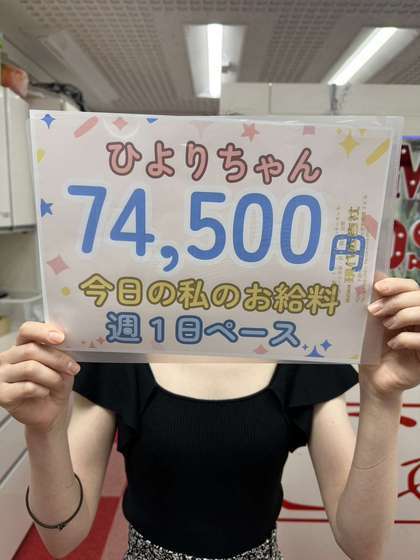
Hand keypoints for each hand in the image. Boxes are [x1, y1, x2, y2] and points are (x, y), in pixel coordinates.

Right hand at [0, 322, 79, 432]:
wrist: (51, 411)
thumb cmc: (54, 384)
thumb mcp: (61, 364)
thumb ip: (59, 351)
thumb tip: (63, 340)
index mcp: (20, 346)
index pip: (26, 330)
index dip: (43, 332)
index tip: (61, 338)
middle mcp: (7, 358)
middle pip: (31, 350)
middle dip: (57, 359)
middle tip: (72, 368)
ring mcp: (1, 376)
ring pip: (30, 368)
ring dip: (52, 376)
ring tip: (59, 383)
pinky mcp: (2, 394)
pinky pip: (27, 387)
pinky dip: (42, 390)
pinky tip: (45, 393)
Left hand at [360, 277, 419, 397]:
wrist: (373, 378)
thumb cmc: (373, 349)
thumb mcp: (371, 323)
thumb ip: (376, 301)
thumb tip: (374, 274)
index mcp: (408, 308)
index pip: (412, 287)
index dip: (397, 284)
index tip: (378, 287)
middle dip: (396, 301)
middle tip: (375, 311)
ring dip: (403, 315)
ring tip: (385, 325)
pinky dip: (406, 338)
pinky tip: (393, 343)